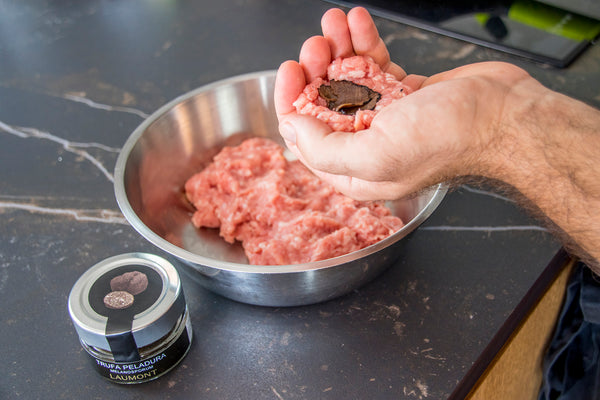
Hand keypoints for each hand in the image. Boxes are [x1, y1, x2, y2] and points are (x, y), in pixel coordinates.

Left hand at [274, 7, 533, 200]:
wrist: (503, 118)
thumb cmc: (446, 142)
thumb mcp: (375, 157)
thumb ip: (325, 150)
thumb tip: (291, 129)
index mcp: (355, 172)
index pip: (306, 139)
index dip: (291, 102)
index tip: (291, 70)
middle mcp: (368, 146)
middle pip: (324, 104)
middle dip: (315, 69)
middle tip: (316, 45)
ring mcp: (388, 117)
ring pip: (348, 78)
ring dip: (337, 47)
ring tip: (334, 23)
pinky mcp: (406, 92)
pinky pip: (375, 64)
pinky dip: (364, 42)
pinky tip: (357, 21)